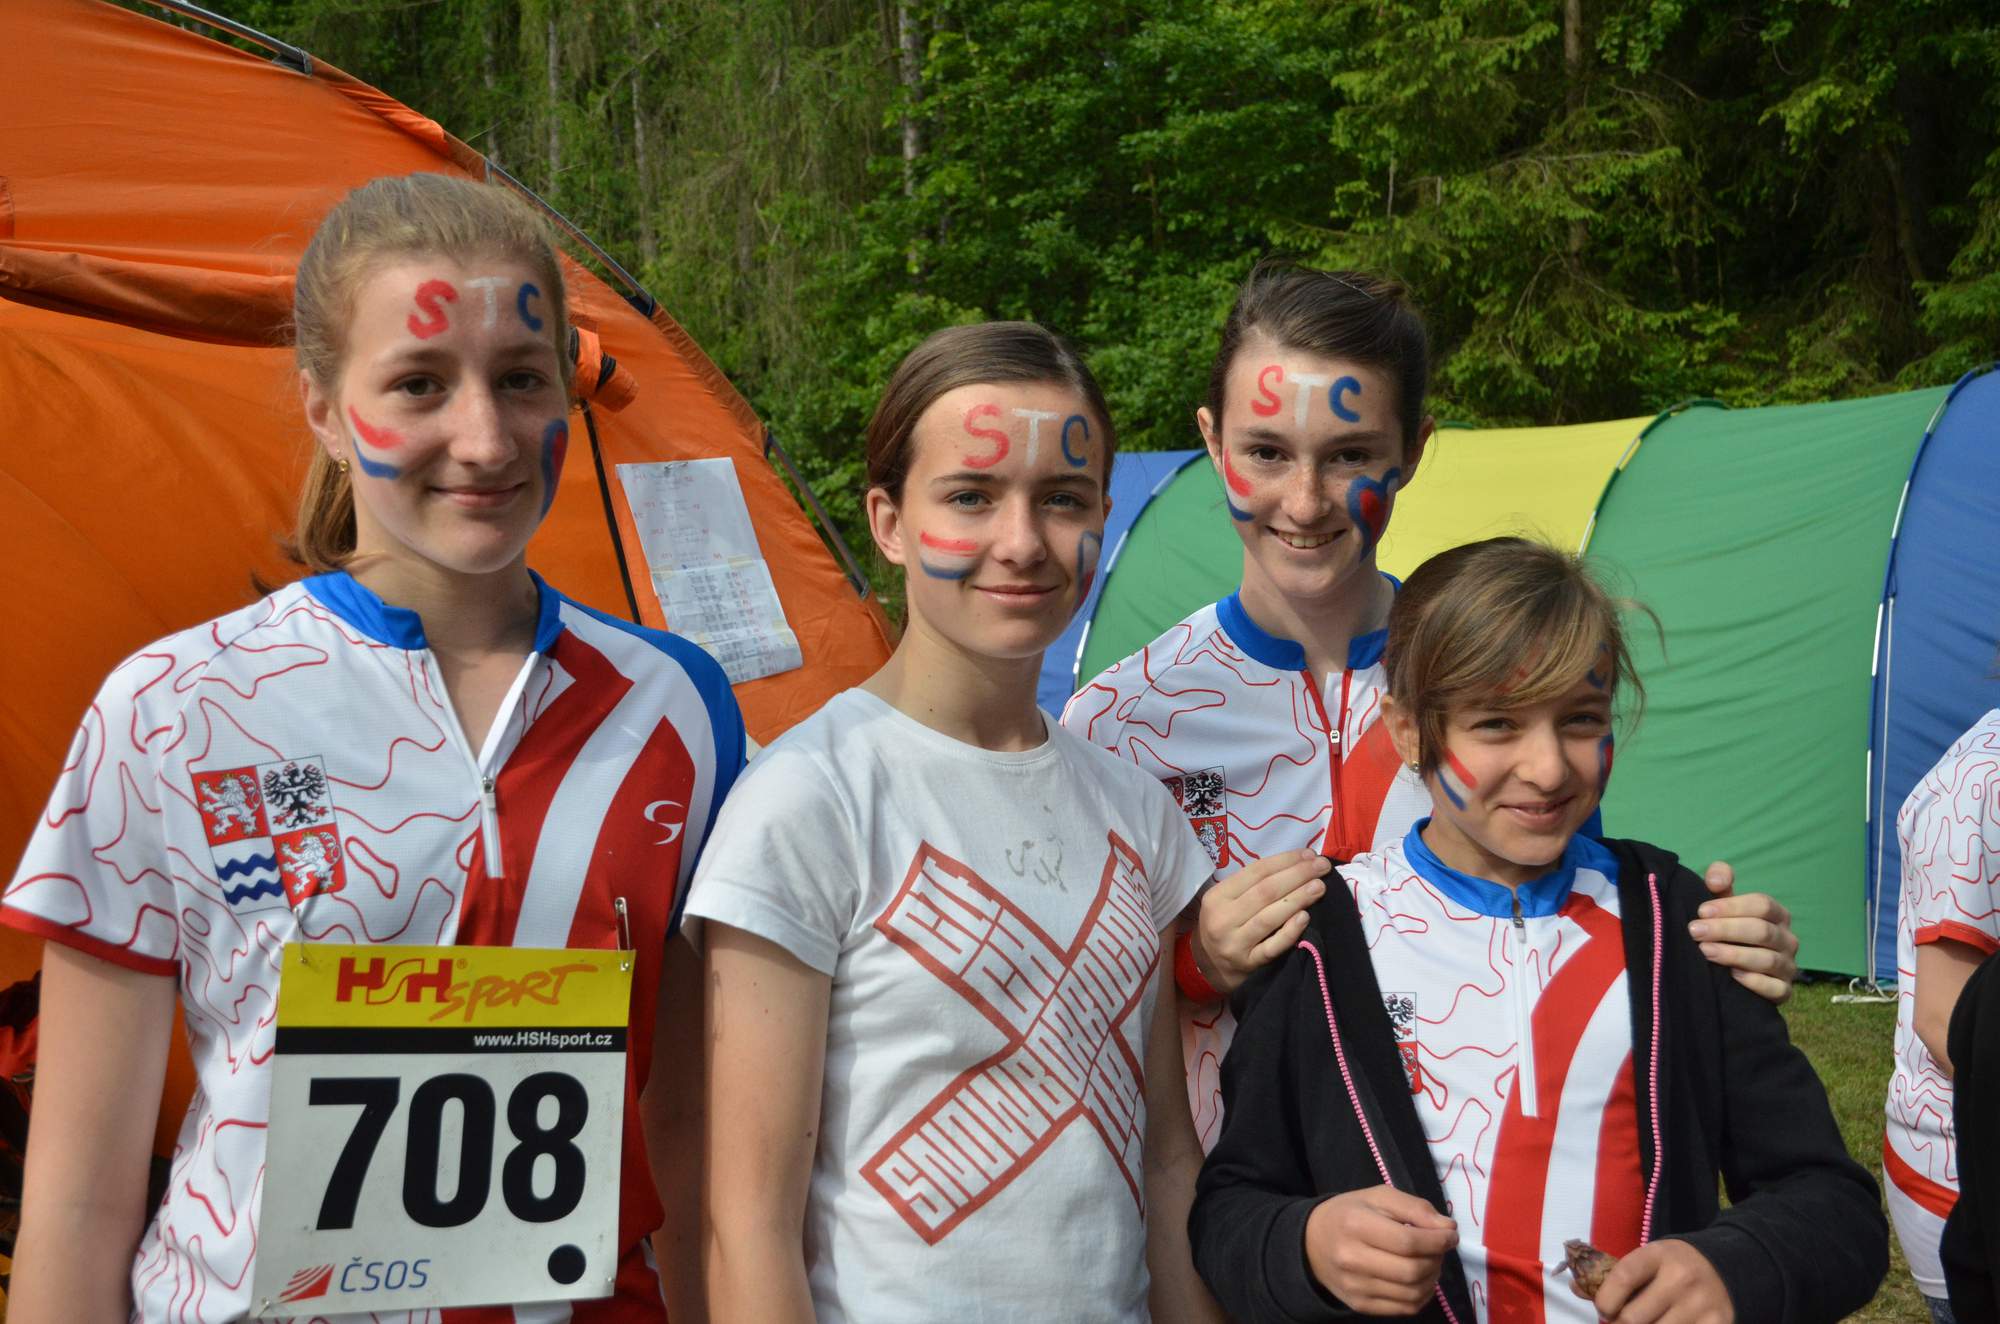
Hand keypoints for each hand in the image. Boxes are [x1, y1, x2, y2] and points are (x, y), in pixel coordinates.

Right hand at [1190, 849, 1330, 995]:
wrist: (1210, 966)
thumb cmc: (1225, 924)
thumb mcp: (1227, 901)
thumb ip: (1252, 885)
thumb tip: (1297, 863)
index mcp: (1218, 897)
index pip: (1255, 872)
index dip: (1284, 861)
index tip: (1308, 854)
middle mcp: (1224, 918)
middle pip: (1265, 892)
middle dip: (1297, 875)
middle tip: (1321, 866)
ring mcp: (1235, 943)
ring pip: (1269, 917)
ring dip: (1297, 899)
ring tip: (1319, 887)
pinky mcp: (1249, 964)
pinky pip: (1272, 947)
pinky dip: (1289, 932)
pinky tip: (1305, 918)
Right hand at [1302, 1186, 1455, 1314]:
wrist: (1311, 1243)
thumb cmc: (1350, 1213)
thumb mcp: (1379, 1197)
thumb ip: (1416, 1208)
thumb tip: (1448, 1229)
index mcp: (1355, 1224)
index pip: (1408, 1242)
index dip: (1438, 1241)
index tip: (1450, 1235)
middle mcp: (1352, 1259)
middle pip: (1412, 1271)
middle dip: (1437, 1259)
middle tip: (1439, 1248)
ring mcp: (1355, 1286)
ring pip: (1412, 1293)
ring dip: (1432, 1278)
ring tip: (1429, 1262)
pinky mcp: (1360, 1305)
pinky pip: (1405, 1308)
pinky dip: (1422, 1295)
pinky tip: (1419, 1279)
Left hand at [1592, 1238, 1732, 1322]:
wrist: (1725, 1268)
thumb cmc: (1673, 1266)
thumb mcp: (1647, 1259)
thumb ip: (1613, 1274)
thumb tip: (1576, 1288)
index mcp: (1659, 1255)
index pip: (1622, 1277)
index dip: (1604, 1300)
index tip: (1603, 1309)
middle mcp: (1682, 1278)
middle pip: (1633, 1319)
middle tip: (1618, 1323)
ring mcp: (1701, 1305)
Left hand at [1687, 861, 1797, 1004]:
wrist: (1736, 970)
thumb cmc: (1729, 928)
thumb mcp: (1724, 903)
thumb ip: (1720, 882)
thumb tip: (1715, 880)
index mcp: (1777, 914)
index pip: (1762, 905)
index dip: (1731, 906)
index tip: (1701, 911)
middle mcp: (1787, 939)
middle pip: (1762, 931)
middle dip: (1726, 929)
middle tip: (1695, 931)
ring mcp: (1788, 966)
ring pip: (1767, 960)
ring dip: (1734, 954)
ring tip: (1705, 951)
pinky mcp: (1784, 991)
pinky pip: (1776, 989)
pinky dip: (1754, 982)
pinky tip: (1732, 976)